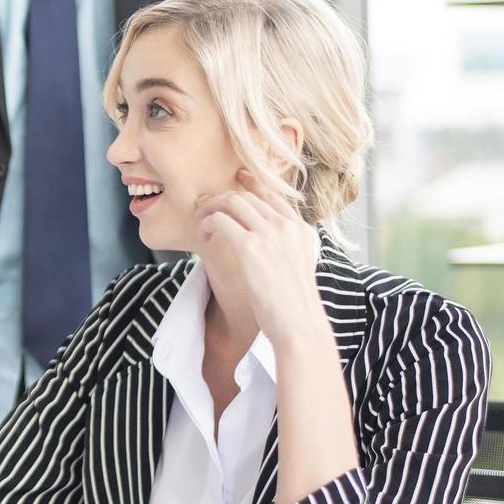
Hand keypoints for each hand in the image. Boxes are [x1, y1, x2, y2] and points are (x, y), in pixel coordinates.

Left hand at [193, 173, 326, 344]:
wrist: (298, 324)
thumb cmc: (294, 305)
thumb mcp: (299, 267)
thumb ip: (287, 249)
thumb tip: (264, 242)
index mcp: (301, 229)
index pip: (273, 195)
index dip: (252, 184)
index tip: (238, 179)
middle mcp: (287, 226)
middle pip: (247, 197)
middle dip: (223, 199)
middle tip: (208, 209)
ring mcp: (269, 234)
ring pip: (231, 203)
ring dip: (211, 209)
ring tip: (202, 223)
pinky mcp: (249, 247)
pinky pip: (219, 221)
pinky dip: (206, 225)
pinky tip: (204, 237)